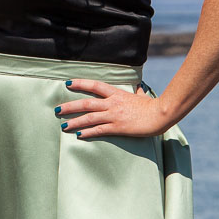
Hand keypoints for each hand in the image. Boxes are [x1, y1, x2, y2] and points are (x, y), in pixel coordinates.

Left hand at [55, 79, 171, 138]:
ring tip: (63, 125)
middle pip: (86, 103)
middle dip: (69, 106)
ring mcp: (114, 115)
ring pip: (89, 118)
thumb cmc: (153, 106)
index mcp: (116, 94)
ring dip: (74, 122)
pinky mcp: (118, 128)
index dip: (80, 83)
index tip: (68, 83)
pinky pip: (99, 130)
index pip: (94, 85)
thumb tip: (139, 88)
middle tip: (57, 110)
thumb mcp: (143, 96)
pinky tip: (78, 135)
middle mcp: (112, 103)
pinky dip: (87, 133)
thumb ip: (138, 92)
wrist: (161, 115)